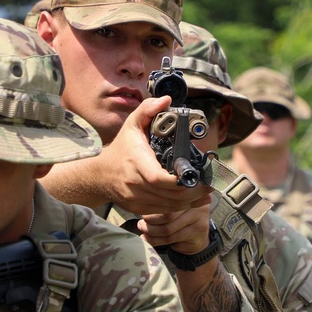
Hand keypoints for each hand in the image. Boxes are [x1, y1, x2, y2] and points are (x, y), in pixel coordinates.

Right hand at [99, 98, 211, 213]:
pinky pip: (164, 211)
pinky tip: (195, 200)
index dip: (177, 181)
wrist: (100, 176)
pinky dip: (182, 207)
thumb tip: (166, 100)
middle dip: (193, 191)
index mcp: (135, 162)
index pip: (157, 178)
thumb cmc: (121, 150)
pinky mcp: (139, 208)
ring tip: (207, 192)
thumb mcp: (131, 125)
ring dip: (191, 200)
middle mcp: (135, 183)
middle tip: (210, 184)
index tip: (194, 175)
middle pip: (169, 194)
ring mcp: (136, 198)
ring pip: (169, 205)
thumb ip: (147, 110)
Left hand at [137, 203, 212, 254]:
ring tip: (144, 232)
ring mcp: (199, 216)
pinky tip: (149, 240)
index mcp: (185, 191)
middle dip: (150, 222)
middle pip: (167, 214)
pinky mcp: (198, 230)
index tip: (140, 213)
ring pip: (168, 228)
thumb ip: (159, 205)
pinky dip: (157, 241)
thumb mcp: (169, 208)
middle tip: (140, 225)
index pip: (165, 199)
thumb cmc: (178, 219)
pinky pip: (172, 238)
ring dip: (152, 233)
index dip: (150, 208)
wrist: (197, 238)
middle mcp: (195, 201)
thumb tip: (138, 207)